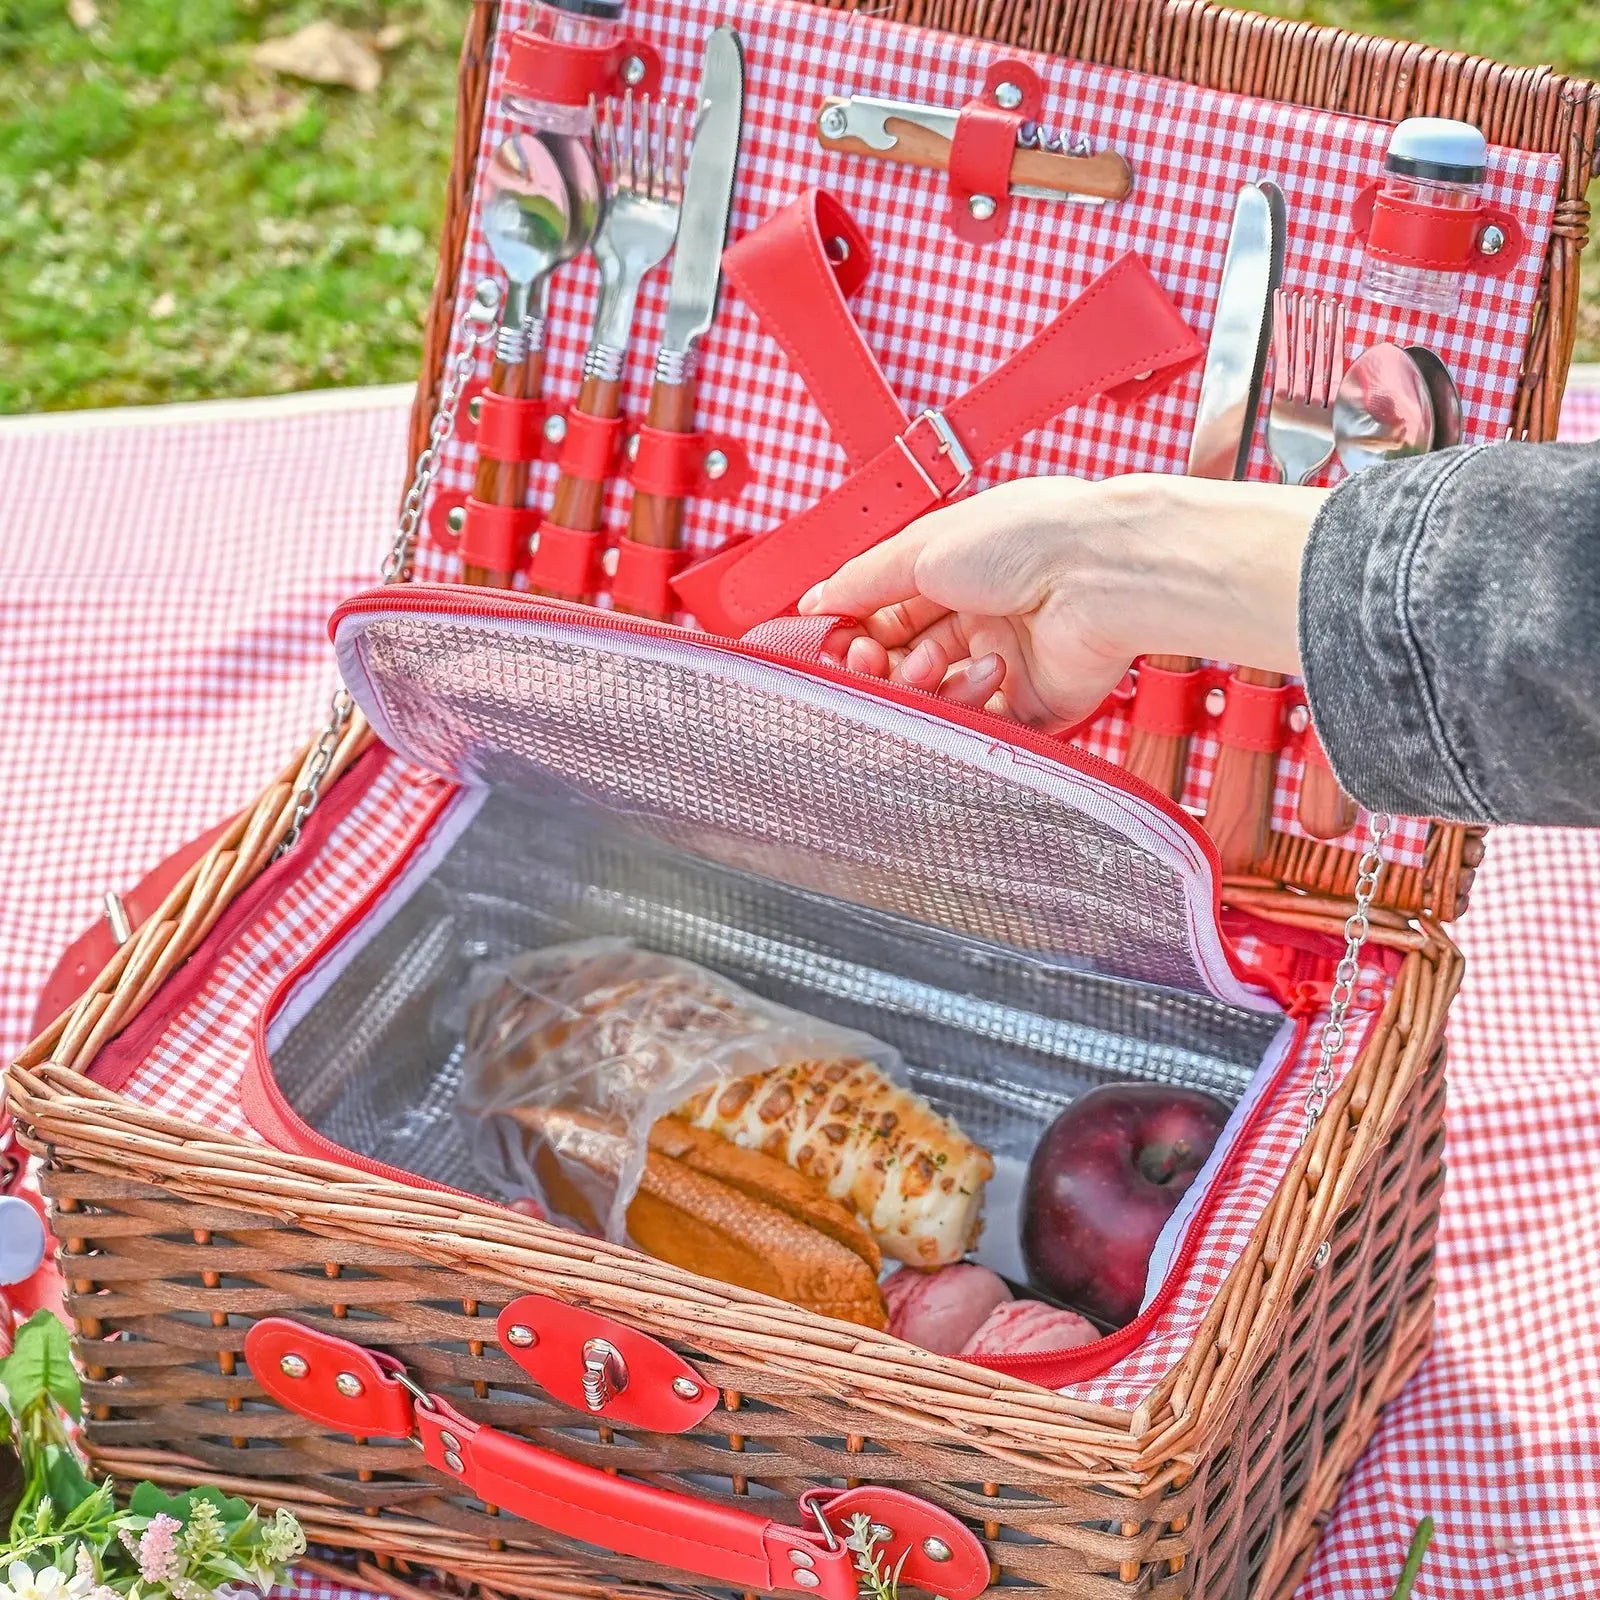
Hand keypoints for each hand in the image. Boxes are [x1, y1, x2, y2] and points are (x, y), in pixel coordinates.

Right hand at [799, 473, 1327, 731]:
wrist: (1100, 574)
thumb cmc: (1027, 538)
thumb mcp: (923, 546)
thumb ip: (862, 578)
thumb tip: (815, 599)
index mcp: (958, 570)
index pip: (888, 611)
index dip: (857, 629)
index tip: (833, 641)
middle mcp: (980, 615)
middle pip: (905, 658)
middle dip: (879, 662)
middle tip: (869, 658)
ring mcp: (1005, 663)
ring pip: (934, 696)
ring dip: (921, 681)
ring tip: (931, 661)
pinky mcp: (1031, 706)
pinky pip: (977, 725)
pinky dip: (967, 704)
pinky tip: (984, 671)